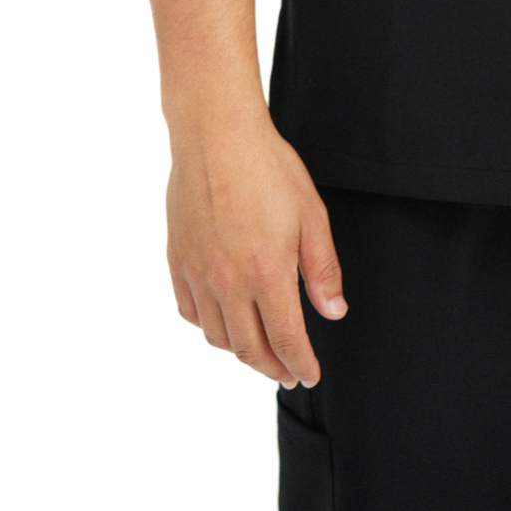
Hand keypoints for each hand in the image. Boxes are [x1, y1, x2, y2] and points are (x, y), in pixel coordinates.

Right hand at [165, 108, 346, 386]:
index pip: (285, 340)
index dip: (300, 364)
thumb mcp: (311, 215)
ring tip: (259, 350)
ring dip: (240, 352)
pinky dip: (208, 326)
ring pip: (217, 336)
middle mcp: (227, 283)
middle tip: (287, 372)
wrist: (216, 135)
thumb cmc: (268, 168)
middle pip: (248, 349)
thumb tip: (333, 312)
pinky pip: (190, 311)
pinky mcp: (177, 260)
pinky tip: (222, 320)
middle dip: (272, 368)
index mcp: (266, 274)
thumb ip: (322, 270)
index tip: (309, 374)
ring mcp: (198, 273)